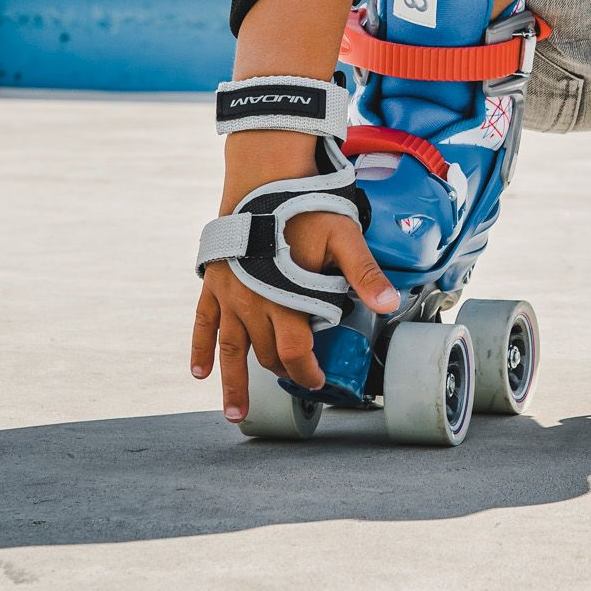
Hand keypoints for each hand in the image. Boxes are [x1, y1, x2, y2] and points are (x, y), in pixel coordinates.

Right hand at [191, 209, 398, 421]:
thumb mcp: (344, 238)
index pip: (294, 351)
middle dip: (282, 372)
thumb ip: (365, 274)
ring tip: (235, 414)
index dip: (308, 371)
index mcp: (285, 297)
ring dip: (232, 383)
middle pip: (265, 353)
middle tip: (296, 383)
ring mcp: (229, 294)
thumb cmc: (307, 206)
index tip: (319, 380)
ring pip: (230, 349)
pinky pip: (203, 323)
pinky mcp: (214, 283)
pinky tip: (200, 373)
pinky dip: (200, 349)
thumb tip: (390, 305)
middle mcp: (253, 302)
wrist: (262, 176)